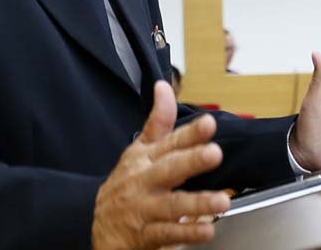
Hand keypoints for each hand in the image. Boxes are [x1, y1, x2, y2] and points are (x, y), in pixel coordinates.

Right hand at [92, 81, 230, 249]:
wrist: (99, 224)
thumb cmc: (126, 183)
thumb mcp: (138, 150)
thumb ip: (158, 121)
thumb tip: (164, 86)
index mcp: (145, 158)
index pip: (170, 141)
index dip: (189, 133)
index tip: (209, 124)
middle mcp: (145, 181)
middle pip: (170, 169)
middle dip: (192, 161)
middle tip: (215, 154)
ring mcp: (145, 208)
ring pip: (172, 204)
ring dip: (197, 202)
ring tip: (222, 201)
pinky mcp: (146, 234)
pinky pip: (168, 233)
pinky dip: (187, 232)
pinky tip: (206, 230)